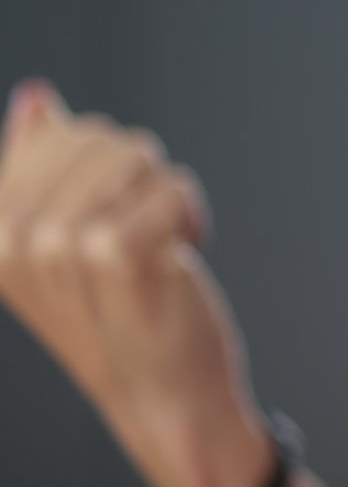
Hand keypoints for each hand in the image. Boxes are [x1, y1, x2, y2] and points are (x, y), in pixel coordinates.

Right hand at [0, 80, 276, 486]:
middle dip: (140, 177)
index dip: (107, 165)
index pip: (57, 132)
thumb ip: (41, 167)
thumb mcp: (66, 238)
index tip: (105, 219)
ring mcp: (57, 248)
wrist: (161, 389)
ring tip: (156, 248)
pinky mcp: (114, 253)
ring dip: (166, 198)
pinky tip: (179, 255)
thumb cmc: (119, 310)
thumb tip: (35, 97)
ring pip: (138, 156)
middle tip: (138, 235)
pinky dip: (190, 214)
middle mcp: (12, 241)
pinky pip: (170, 186)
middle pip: (101, 137)